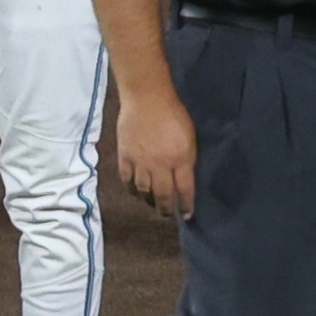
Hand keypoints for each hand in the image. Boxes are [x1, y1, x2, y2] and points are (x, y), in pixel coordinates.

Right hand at [117, 91, 196, 218]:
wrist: (147, 100)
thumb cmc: (174, 113)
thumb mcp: (190, 137)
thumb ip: (187, 157)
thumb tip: (184, 174)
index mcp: (181, 159)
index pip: (185, 189)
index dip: (186, 204)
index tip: (187, 215)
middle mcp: (161, 165)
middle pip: (163, 194)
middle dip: (166, 208)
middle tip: (167, 214)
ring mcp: (141, 162)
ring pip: (144, 190)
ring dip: (148, 200)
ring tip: (152, 205)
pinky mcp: (125, 157)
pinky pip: (127, 180)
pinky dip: (130, 189)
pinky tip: (134, 193)